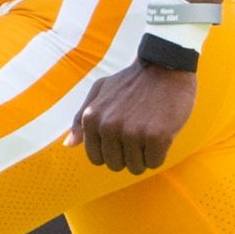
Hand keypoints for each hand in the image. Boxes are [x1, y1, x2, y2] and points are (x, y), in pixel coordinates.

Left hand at [74, 63, 195, 173]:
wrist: (165, 66)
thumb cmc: (132, 81)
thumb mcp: (99, 90)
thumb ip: (80, 118)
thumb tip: (68, 145)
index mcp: (92, 118)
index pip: (97, 158)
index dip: (113, 150)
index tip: (123, 135)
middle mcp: (109, 127)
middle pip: (116, 165)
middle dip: (129, 155)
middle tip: (139, 133)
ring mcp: (133, 132)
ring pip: (136, 167)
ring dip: (145, 154)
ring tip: (150, 130)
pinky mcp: (156, 136)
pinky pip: (154, 163)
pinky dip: (160, 153)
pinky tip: (162, 132)